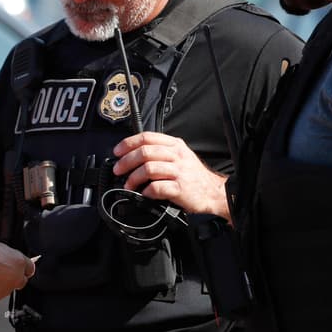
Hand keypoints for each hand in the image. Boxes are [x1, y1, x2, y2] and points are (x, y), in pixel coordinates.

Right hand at [0, 240, 33, 302]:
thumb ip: (7, 254)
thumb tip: (8, 257)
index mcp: (19, 262)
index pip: (30, 268)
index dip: (23, 267)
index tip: (18, 267)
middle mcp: (16, 277)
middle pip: (21, 280)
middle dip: (14, 277)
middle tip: (1, 270)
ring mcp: (7, 289)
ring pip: (9, 287)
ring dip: (2, 283)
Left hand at [112, 132, 228, 218]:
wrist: (214, 192)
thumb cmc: (194, 176)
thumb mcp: (181, 156)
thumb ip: (161, 152)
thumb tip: (133, 155)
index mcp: (175, 145)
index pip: (147, 137)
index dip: (128, 143)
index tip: (117, 152)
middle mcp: (177, 156)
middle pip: (145, 152)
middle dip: (126, 161)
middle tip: (118, 169)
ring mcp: (179, 172)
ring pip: (149, 168)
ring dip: (134, 177)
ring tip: (128, 184)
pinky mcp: (180, 188)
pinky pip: (157, 187)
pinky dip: (147, 191)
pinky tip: (144, 194)